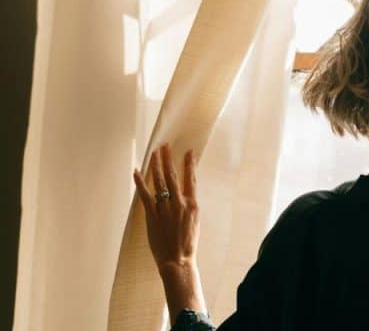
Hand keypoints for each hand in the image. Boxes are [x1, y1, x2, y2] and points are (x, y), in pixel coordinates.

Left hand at [132, 144, 200, 272]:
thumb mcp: (194, 222)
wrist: (177, 260)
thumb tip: (186, 196)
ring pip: (159, 181)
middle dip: (168, 159)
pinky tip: (137, 171)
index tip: (188, 152)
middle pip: (172, 176)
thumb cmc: (187, 244)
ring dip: (156, 166)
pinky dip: (140, 182)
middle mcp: (179, 203)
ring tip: (154, 153)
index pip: (190, 179)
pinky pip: (145, 194)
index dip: (189, 164)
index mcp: (192, 204)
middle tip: (165, 146)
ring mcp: (165, 208)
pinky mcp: (152, 214)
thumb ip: (190, 207)